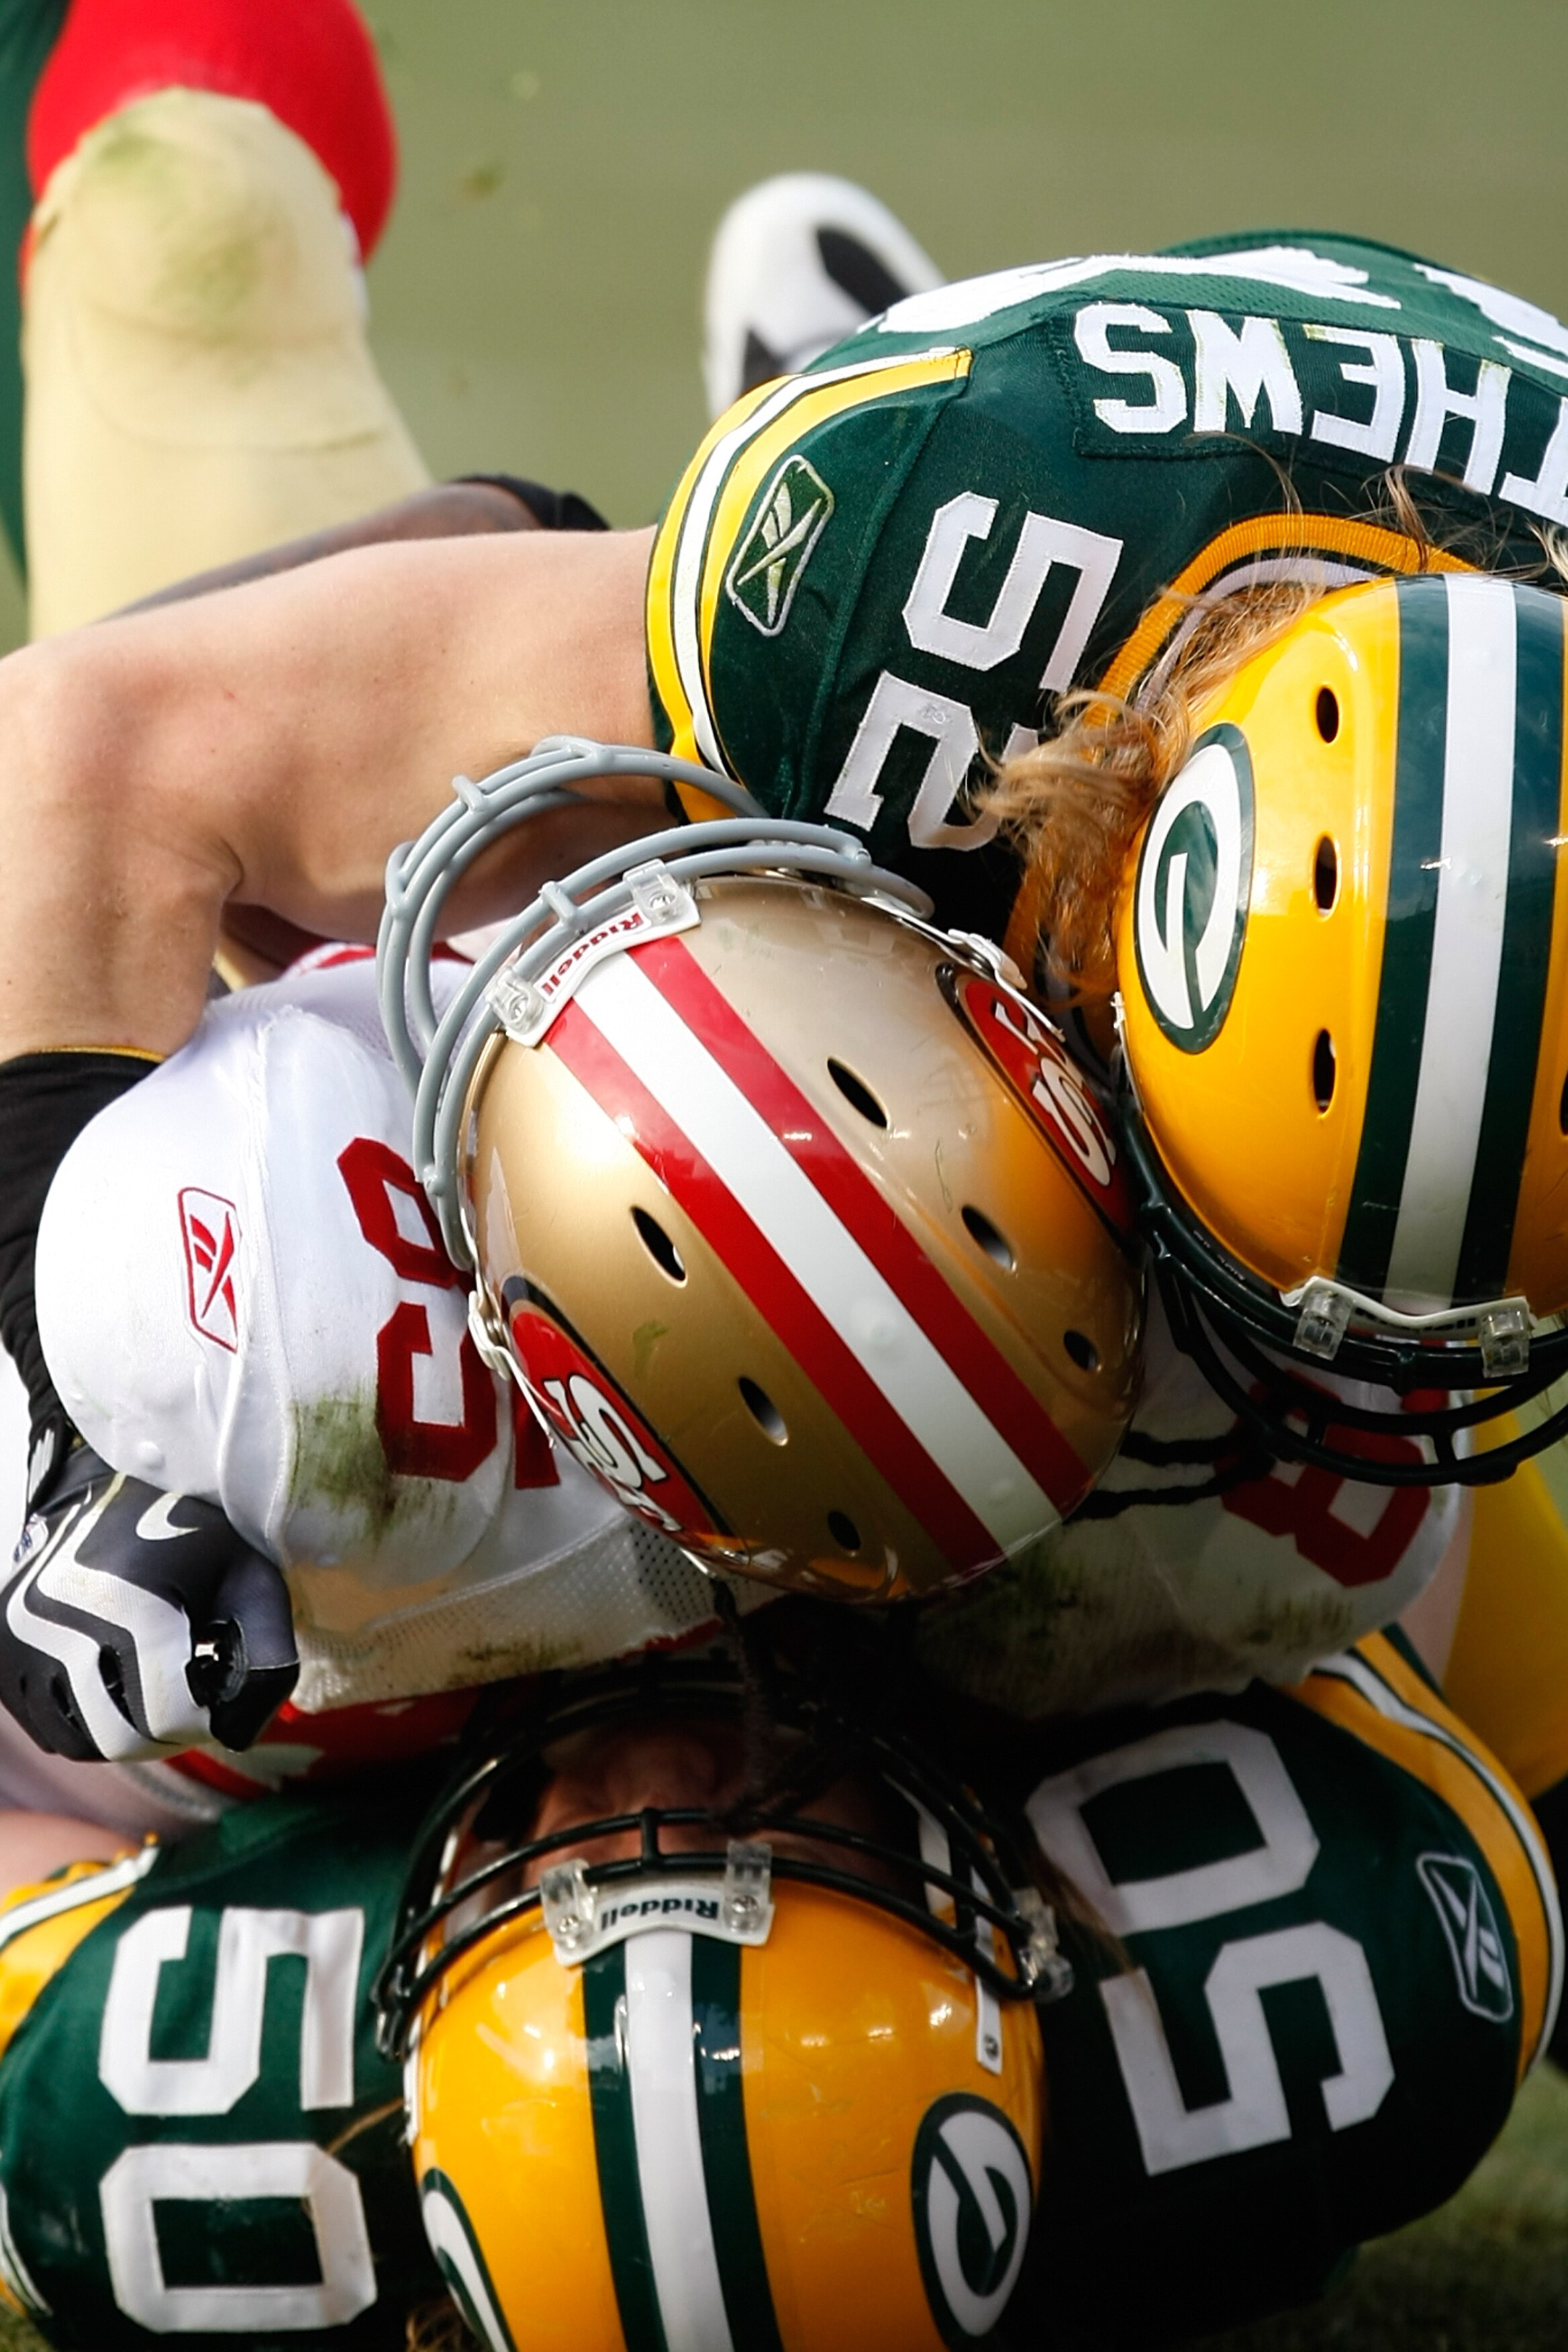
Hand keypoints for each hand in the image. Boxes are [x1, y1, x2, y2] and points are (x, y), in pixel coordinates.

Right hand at [0, 1446, 297, 1761]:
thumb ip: (268, 1658)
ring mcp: (16, 1642)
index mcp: (119, 1604)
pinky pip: (47, 1726)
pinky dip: (89, 1721)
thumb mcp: (251, 1579)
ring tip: (158, 1684)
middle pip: (120, 1737)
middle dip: (169, 1730)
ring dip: (128, 1730)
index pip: (168, 1715)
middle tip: (195, 1694)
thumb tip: (239, 1737)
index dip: (210, 1717)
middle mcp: (52, 1626)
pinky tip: (119, 1682)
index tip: (223, 1684)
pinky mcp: (0, 1654)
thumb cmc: (195, 1531)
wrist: (116, 1487)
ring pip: (80, 1740)